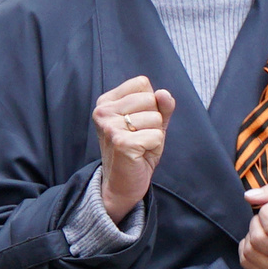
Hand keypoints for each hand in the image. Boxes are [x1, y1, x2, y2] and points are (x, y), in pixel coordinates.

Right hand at [93, 76, 174, 220]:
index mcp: (107, 101)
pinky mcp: (121, 143)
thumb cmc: (137, 150)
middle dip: (154, 121)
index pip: (142, 83)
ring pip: (155, 118)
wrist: (122, 185)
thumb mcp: (151, 123)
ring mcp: (110, 127)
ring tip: (140, 147)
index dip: (150, 103)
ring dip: (154, 135)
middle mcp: (104, 111)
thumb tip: (164, 93)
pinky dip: (154, 148)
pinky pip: (156, 136)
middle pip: (151, 98)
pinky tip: (140, 155)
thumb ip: (161, 105)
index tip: (138, 123)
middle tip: (140, 137)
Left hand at [240, 183, 267, 268]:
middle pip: (259, 239)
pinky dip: (246, 249)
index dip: (265, 211)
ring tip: (262, 230)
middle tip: (265, 219)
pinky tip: (257, 243)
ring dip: (250, 235)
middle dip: (256, 222)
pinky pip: (246, 263)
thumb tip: (249, 196)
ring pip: (250, 252)